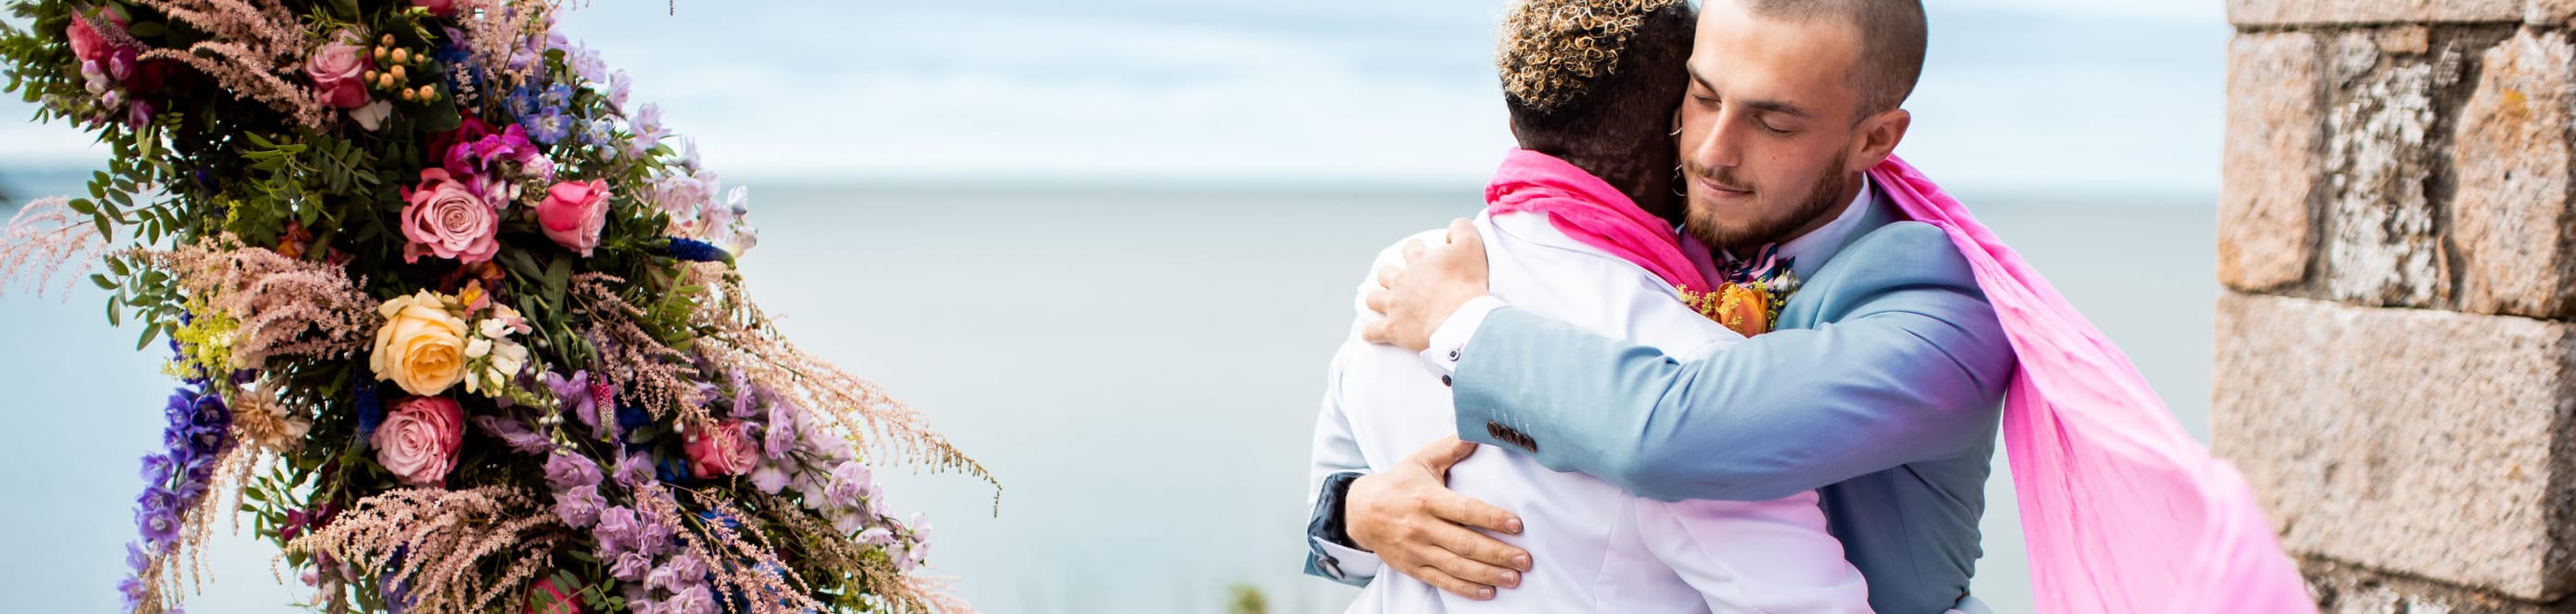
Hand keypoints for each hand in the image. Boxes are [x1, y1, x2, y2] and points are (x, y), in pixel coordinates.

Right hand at [1345, 436, 1530, 599]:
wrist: (1361, 511)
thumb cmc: (1398, 483)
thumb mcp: (1421, 460)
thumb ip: (1450, 448)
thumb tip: (1476, 432)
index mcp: (1427, 499)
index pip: (1464, 510)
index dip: (1491, 518)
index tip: (1516, 525)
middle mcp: (1422, 527)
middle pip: (1465, 543)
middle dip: (1497, 553)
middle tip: (1524, 560)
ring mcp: (1417, 550)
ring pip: (1456, 566)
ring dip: (1487, 574)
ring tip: (1514, 578)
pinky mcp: (1413, 567)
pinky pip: (1441, 581)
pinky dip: (1465, 589)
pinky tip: (1488, 592)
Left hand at [1364, 218, 1491, 352]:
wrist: (1461, 318)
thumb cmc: (1467, 283)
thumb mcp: (1471, 246)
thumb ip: (1461, 229)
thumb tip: (1451, 229)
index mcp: (1418, 260)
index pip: (1410, 248)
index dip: (1416, 251)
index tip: (1423, 258)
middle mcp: (1402, 280)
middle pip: (1386, 273)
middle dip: (1391, 275)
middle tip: (1403, 283)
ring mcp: (1394, 305)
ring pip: (1373, 298)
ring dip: (1377, 299)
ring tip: (1384, 304)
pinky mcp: (1393, 329)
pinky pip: (1372, 332)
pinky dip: (1371, 333)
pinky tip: (1373, 334)